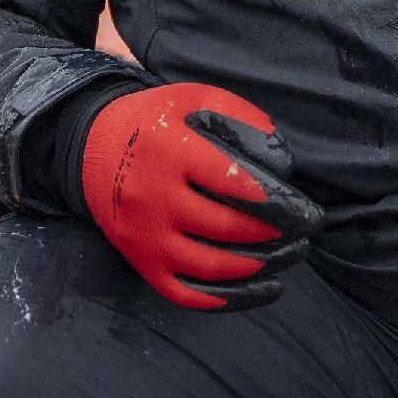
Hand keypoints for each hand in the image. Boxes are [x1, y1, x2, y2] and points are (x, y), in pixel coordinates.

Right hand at [79, 82, 321, 310]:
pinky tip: (265, 287)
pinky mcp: (141, 263)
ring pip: (212, 266)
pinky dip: (231, 299)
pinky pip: (188, 293)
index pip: (232, 182)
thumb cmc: (154, 121)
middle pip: (226, 227)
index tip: (307, 211)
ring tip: (292, 253)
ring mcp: (145, 237)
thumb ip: (242, 117)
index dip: (276, 201)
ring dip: (261, 266)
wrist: (90, 149)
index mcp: (170, 151)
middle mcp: (154, 198)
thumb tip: (281, 160)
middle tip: (306, 231)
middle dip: (276, 234)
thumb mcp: (195, 98)